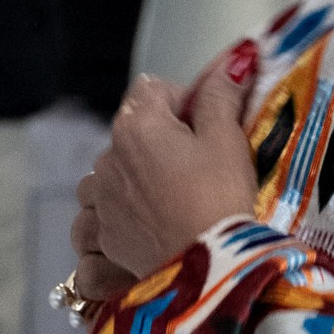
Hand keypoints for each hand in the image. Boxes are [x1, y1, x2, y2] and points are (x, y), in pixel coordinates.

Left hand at [70, 52, 258, 296]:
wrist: (208, 273)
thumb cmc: (220, 201)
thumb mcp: (227, 140)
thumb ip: (221, 95)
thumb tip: (233, 60)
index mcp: (135, 125)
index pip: (153, 90)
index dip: (184, 103)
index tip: (207, 127)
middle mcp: (106, 158)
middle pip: (132, 132)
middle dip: (160, 142)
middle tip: (200, 168)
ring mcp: (100, 200)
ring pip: (110, 174)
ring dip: (132, 179)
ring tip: (170, 199)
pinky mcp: (103, 237)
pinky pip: (101, 216)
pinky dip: (118, 216)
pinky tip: (148, 225)